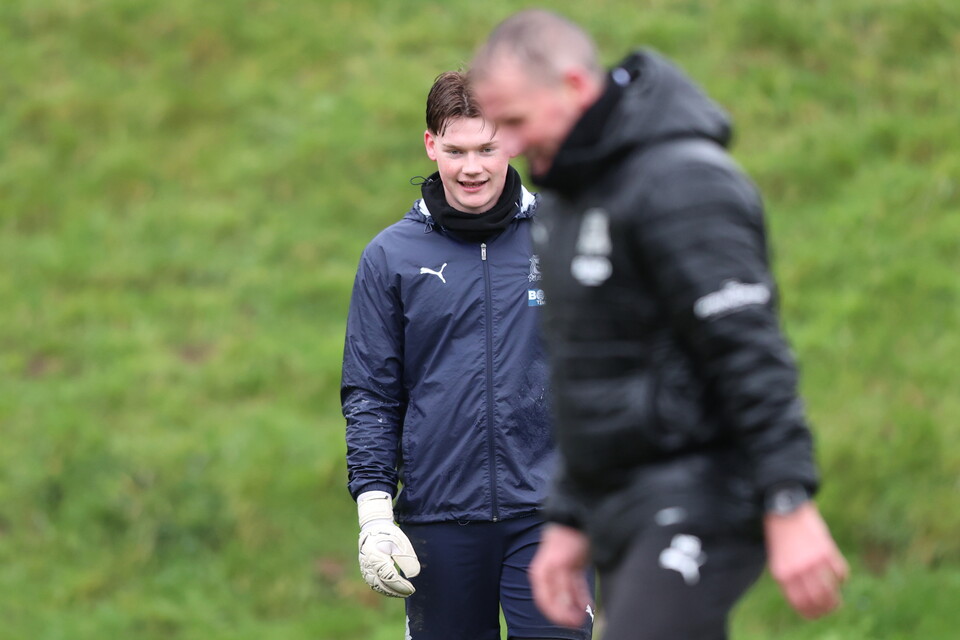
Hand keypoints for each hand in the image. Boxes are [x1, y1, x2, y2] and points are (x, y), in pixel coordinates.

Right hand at [356, 491, 420, 597]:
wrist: (374, 526)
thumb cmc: (389, 534)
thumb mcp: (401, 543)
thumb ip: (407, 559)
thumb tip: (413, 575)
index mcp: (376, 557)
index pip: (389, 578)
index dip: (401, 585)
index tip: (412, 588)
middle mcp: (368, 564)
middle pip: (382, 584)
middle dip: (396, 591)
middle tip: (410, 592)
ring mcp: (365, 567)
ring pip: (376, 585)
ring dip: (390, 591)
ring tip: (403, 592)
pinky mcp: (365, 569)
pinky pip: (372, 582)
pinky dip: (383, 588)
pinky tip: (393, 588)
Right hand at [529, 523, 592, 627]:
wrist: (578, 518)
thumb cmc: (566, 538)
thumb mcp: (561, 563)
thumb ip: (560, 585)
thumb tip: (562, 607)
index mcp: (541, 573)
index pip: (544, 601)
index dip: (556, 614)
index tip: (570, 622)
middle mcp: (549, 575)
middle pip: (556, 601)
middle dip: (567, 613)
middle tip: (580, 621)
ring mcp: (562, 572)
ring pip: (567, 596)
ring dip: (575, 608)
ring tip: (586, 615)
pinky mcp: (573, 570)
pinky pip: (577, 589)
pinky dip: (582, 599)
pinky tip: (589, 606)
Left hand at [764, 502, 848, 618]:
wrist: (785, 509)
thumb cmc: (781, 536)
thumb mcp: (779, 560)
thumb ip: (791, 579)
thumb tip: (807, 599)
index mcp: (783, 575)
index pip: (800, 605)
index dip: (811, 613)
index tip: (818, 614)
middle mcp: (798, 571)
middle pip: (818, 601)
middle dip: (827, 609)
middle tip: (832, 607)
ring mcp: (813, 562)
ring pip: (832, 591)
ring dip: (837, 599)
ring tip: (838, 599)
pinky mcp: (827, 551)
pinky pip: (841, 573)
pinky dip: (842, 578)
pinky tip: (839, 576)